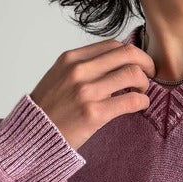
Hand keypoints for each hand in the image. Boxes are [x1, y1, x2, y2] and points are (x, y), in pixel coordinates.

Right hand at [29, 39, 155, 149]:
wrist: (32, 136)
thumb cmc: (50, 109)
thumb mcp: (60, 77)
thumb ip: (85, 67)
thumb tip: (117, 63)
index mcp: (71, 59)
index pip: (113, 45)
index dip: (133, 54)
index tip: (139, 65)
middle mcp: (79, 71)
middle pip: (128, 54)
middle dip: (146, 64)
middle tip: (150, 76)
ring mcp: (86, 91)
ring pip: (133, 74)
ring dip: (145, 84)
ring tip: (141, 93)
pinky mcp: (94, 113)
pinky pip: (132, 100)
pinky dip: (143, 101)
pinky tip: (140, 105)